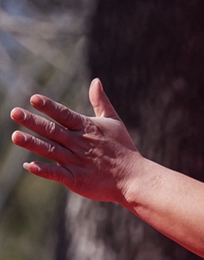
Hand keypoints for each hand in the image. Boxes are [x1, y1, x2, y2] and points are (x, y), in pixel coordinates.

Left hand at [10, 78, 142, 203]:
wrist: (133, 177)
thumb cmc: (122, 148)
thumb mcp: (113, 121)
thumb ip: (101, 102)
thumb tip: (95, 81)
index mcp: (88, 128)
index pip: (65, 114)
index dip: (49, 107)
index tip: (34, 98)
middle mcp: (80, 143)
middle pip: (53, 130)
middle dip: (33, 122)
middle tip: (14, 112)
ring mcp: (77, 161)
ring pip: (51, 150)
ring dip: (33, 143)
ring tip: (15, 136)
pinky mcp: (76, 179)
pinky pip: (57, 174)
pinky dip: (44, 170)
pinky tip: (29, 165)